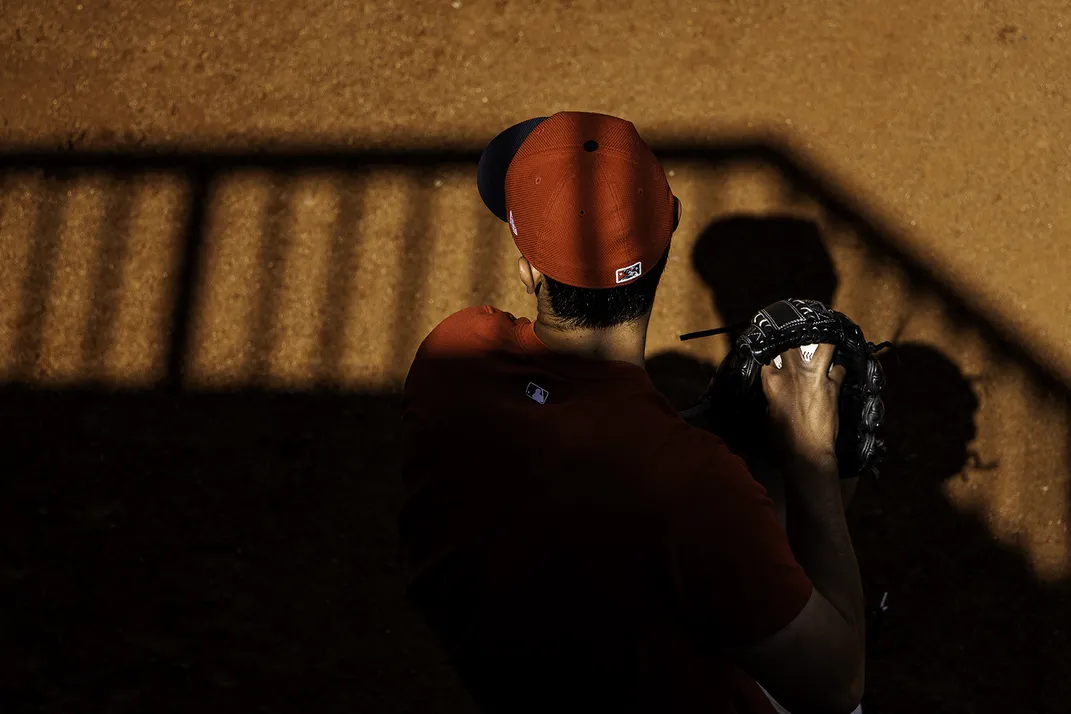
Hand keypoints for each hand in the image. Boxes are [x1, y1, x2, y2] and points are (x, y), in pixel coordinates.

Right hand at [761, 343, 847, 463]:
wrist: (806, 453)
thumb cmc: (782, 440)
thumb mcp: (768, 413)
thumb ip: (772, 394)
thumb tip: (775, 386)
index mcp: (772, 381)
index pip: (769, 354)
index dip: (771, 347)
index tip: (773, 346)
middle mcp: (793, 373)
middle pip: (793, 342)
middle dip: (795, 336)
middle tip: (799, 333)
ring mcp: (815, 377)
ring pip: (824, 345)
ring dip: (825, 340)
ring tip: (826, 336)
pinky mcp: (833, 386)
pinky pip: (839, 368)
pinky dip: (838, 369)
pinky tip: (837, 371)